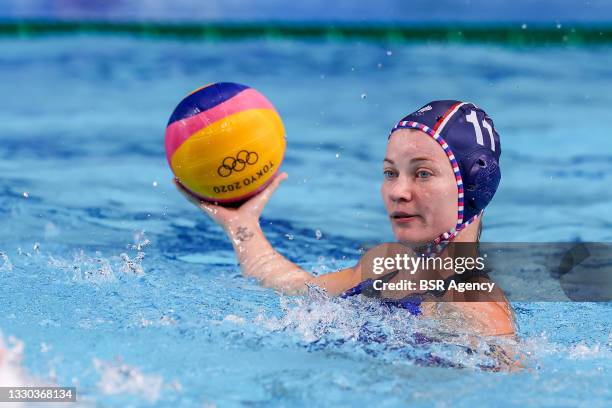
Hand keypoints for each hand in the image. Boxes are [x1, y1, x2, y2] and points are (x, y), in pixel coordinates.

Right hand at [173, 172, 287, 231]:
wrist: (244, 227)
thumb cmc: (254, 213)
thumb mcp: (264, 193)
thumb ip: (273, 184)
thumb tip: (285, 173)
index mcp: (228, 198)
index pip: (221, 185)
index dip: (216, 177)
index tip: (212, 167)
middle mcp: (216, 200)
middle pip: (205, 187)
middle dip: (198, 178)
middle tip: (191, 165)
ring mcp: (208, 204)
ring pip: (194, 191)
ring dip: (184, 183)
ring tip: (176, 171)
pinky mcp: (203, 207)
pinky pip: (190, 197)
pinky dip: (181, 189)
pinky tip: (174, 180)